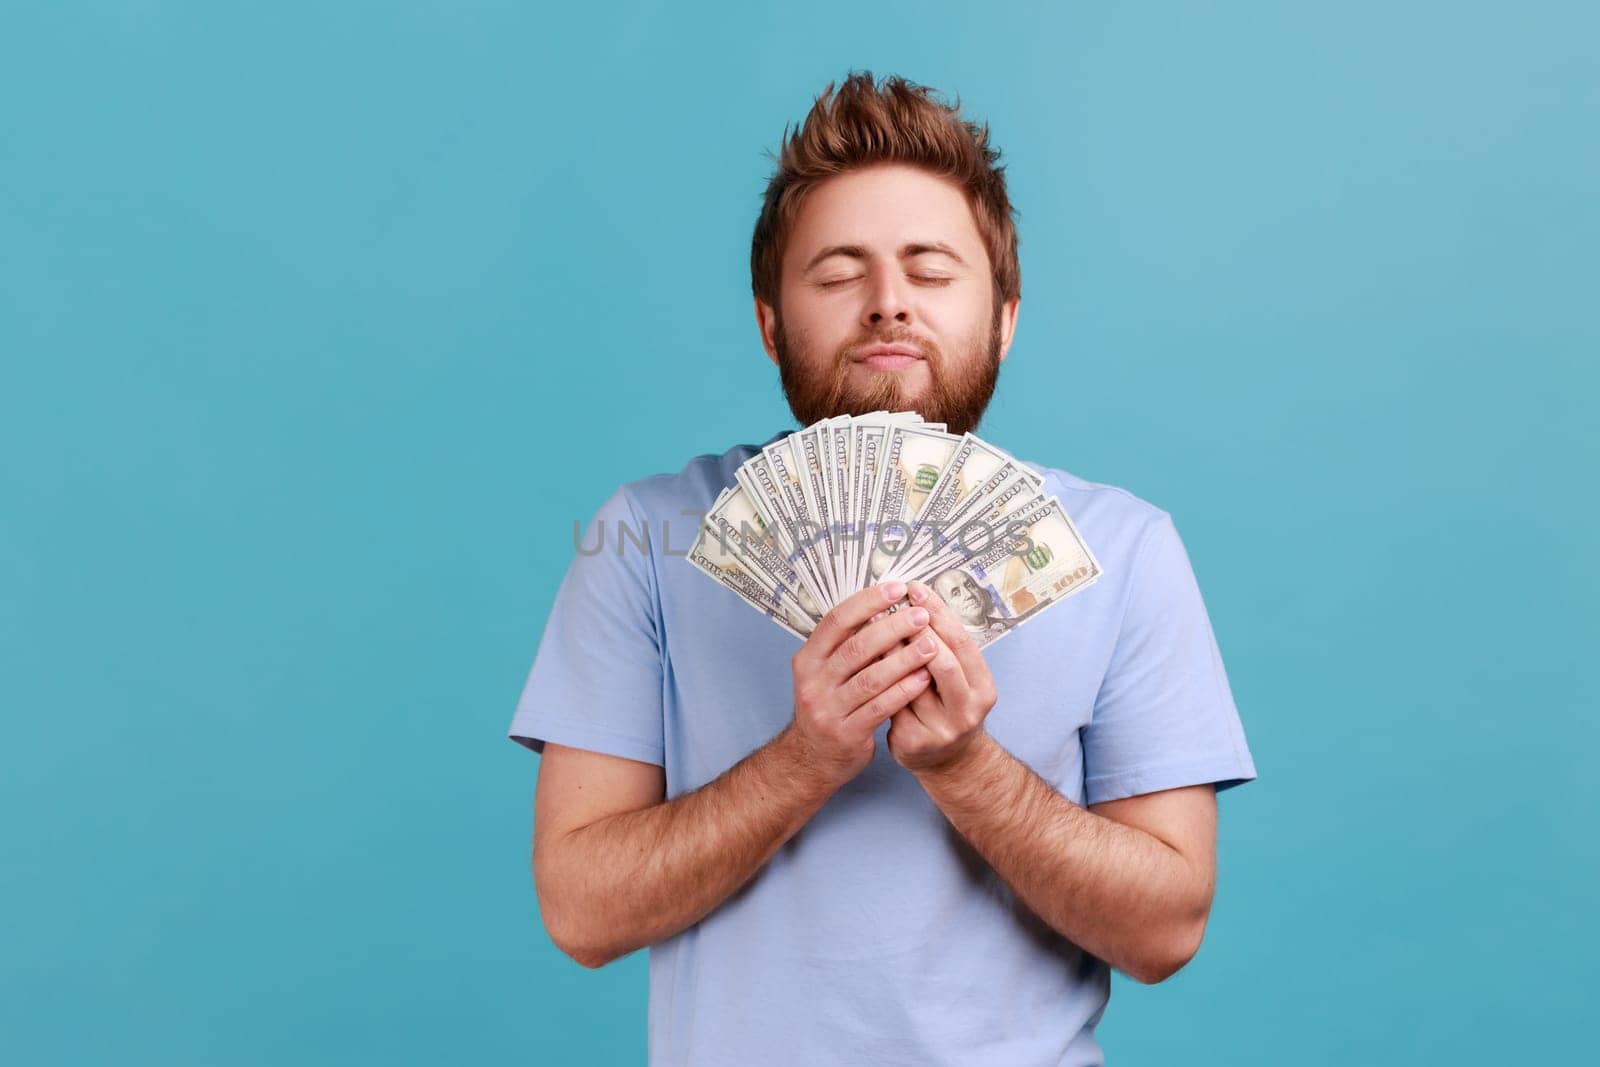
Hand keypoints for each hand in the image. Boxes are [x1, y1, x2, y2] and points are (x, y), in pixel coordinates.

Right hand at [786, 581, 937, 786]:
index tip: (896, 589)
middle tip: (921, 615)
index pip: (836, 621)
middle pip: (856, 647)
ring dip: (904, 659)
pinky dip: (904, 691)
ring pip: (871, 678)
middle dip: (892, 628)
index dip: (867, 602)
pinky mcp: (846, 734)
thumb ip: (846, 644)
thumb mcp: (824, 672)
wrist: (810, 759)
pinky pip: (880, 707)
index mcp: (808, 659)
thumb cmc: (828, 706)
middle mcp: (813, 682)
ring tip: (931, 644)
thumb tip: (882, 606)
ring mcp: (828, 709)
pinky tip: (924, 678)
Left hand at [884, 579, 998, 773]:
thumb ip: (943, 648)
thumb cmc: (948, 708)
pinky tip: (864, 657)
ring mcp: (941, 729)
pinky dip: (879, 677)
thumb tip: (914, 602)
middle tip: (893, 603)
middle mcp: (967, 710)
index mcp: (983, 688)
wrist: (948, 762)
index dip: (939, 613)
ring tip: (874, 623)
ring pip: (912, 682)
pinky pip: (892, 702)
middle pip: (943, 663)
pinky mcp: (913, 742)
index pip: (962, 643)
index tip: (916, 589)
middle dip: (916, 629)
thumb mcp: (959, 680)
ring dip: (892, 649)